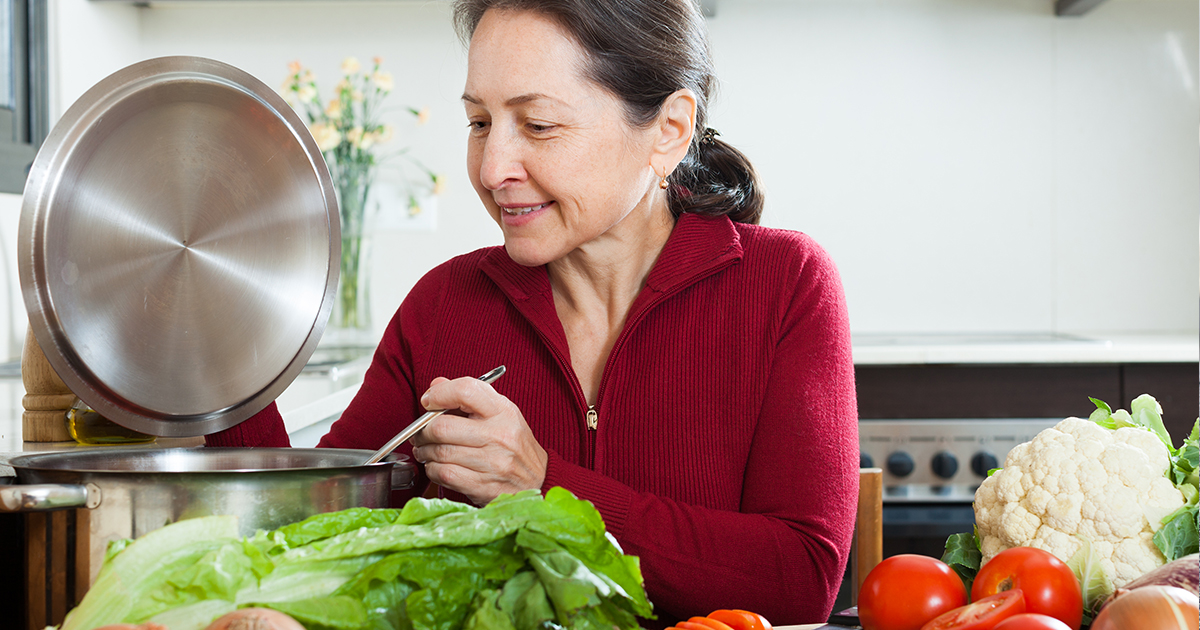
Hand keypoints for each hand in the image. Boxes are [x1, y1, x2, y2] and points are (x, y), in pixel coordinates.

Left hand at [409, 375, 547, 504]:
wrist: (539, 480)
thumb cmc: (514, 444)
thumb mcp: (500, 413)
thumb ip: (469, 396)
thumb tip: (436, 385)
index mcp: (503, 411)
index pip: (466, 391)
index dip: (439, 394)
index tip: (429, 401)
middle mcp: (499, 435)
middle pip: (443, 427)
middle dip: (423, 431)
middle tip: (421, 432)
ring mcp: (492, 462)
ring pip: (439, 452)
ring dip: (424, 451)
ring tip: (426, 449)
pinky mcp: (483, 486)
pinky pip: (443, 474)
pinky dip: (432, 470)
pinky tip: (437, 466)